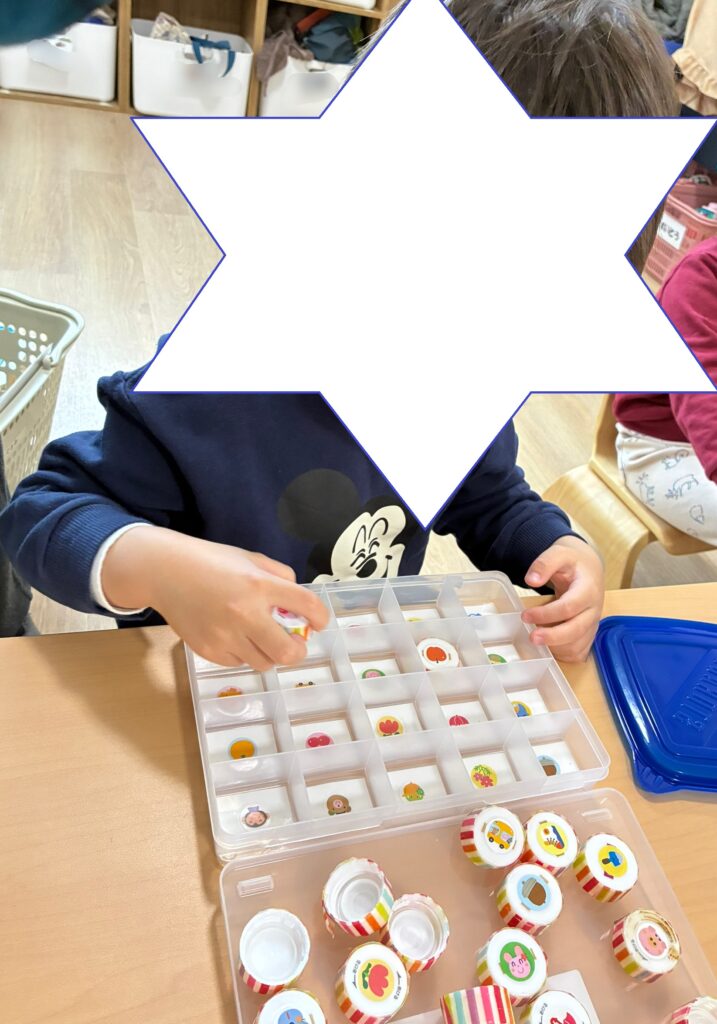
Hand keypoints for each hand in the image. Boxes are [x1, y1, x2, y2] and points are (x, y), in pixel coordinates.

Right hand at [102, 526, 328, 669]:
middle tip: (294, 643)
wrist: (165, 571)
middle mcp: (244, 613)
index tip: (318, 622)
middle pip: (287, 652)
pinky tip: (235, 637)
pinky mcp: (207, 650)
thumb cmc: (211, 562)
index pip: (306, 606)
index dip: (320, 617)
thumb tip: (297, 603)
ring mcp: (224, 635)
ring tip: (260, 637)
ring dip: (269, 652)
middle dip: (297, 650)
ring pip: (264, 662)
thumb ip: (280, 577)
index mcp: (259, 585)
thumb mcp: (250, 558)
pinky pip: (238, 663)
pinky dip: (243, 654)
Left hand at [520, 535, 603, 662]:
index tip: (525, 615)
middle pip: (576, 630)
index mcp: (588, 590)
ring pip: (578, 645)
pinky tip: (547, 645)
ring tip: (536, 638)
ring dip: (555, 647)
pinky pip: (578, 652)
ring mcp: (592, 624)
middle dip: (552, 637)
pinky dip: (562, 654)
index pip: (569, 607)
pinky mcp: (588, 634)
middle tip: (531, 637)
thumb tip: (531, 580)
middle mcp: (594, 610)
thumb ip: (545, 563)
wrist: (588, 569)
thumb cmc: (572, 562)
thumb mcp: (559, 553)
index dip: (547, 614)